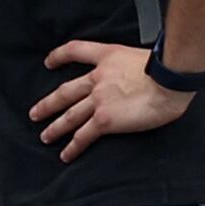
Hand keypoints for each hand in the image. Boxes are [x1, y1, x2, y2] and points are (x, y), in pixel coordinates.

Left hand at [31, 38, 197, 158]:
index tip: (49, 62)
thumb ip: (130, 64)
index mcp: (107, 58)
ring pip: (70, 115)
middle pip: (65, 92)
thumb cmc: (166, 69)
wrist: (169, 80)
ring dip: (55, 127)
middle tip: (35, 113)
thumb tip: (135, 73)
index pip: (75, 51)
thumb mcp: (142, 55)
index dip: (59, 56)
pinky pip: (83, 135)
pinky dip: (73, 146)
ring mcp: (98, 99)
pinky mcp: (104, 119)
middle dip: (48, 104)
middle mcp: (97, 78)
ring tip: (45, 136)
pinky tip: (66, 154)